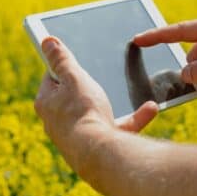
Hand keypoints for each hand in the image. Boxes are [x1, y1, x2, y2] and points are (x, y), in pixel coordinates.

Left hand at [34, 37, 158, 175]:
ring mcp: (77, 137)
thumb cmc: (83, 112)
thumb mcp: (74, 77)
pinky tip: (150, 108)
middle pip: (73, 97)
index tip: (77, 61)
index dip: (65, 67)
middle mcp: (57, 123)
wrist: (99, 154)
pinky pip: (117, 129)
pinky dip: (133, 119)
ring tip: (129, 91)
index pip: (51, 78)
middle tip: (102, 75)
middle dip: (89, 87)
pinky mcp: (97, 148)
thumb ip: (62, 59)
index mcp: (46, 103)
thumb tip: (46, 41)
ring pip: (97, 114)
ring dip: (115, 103)